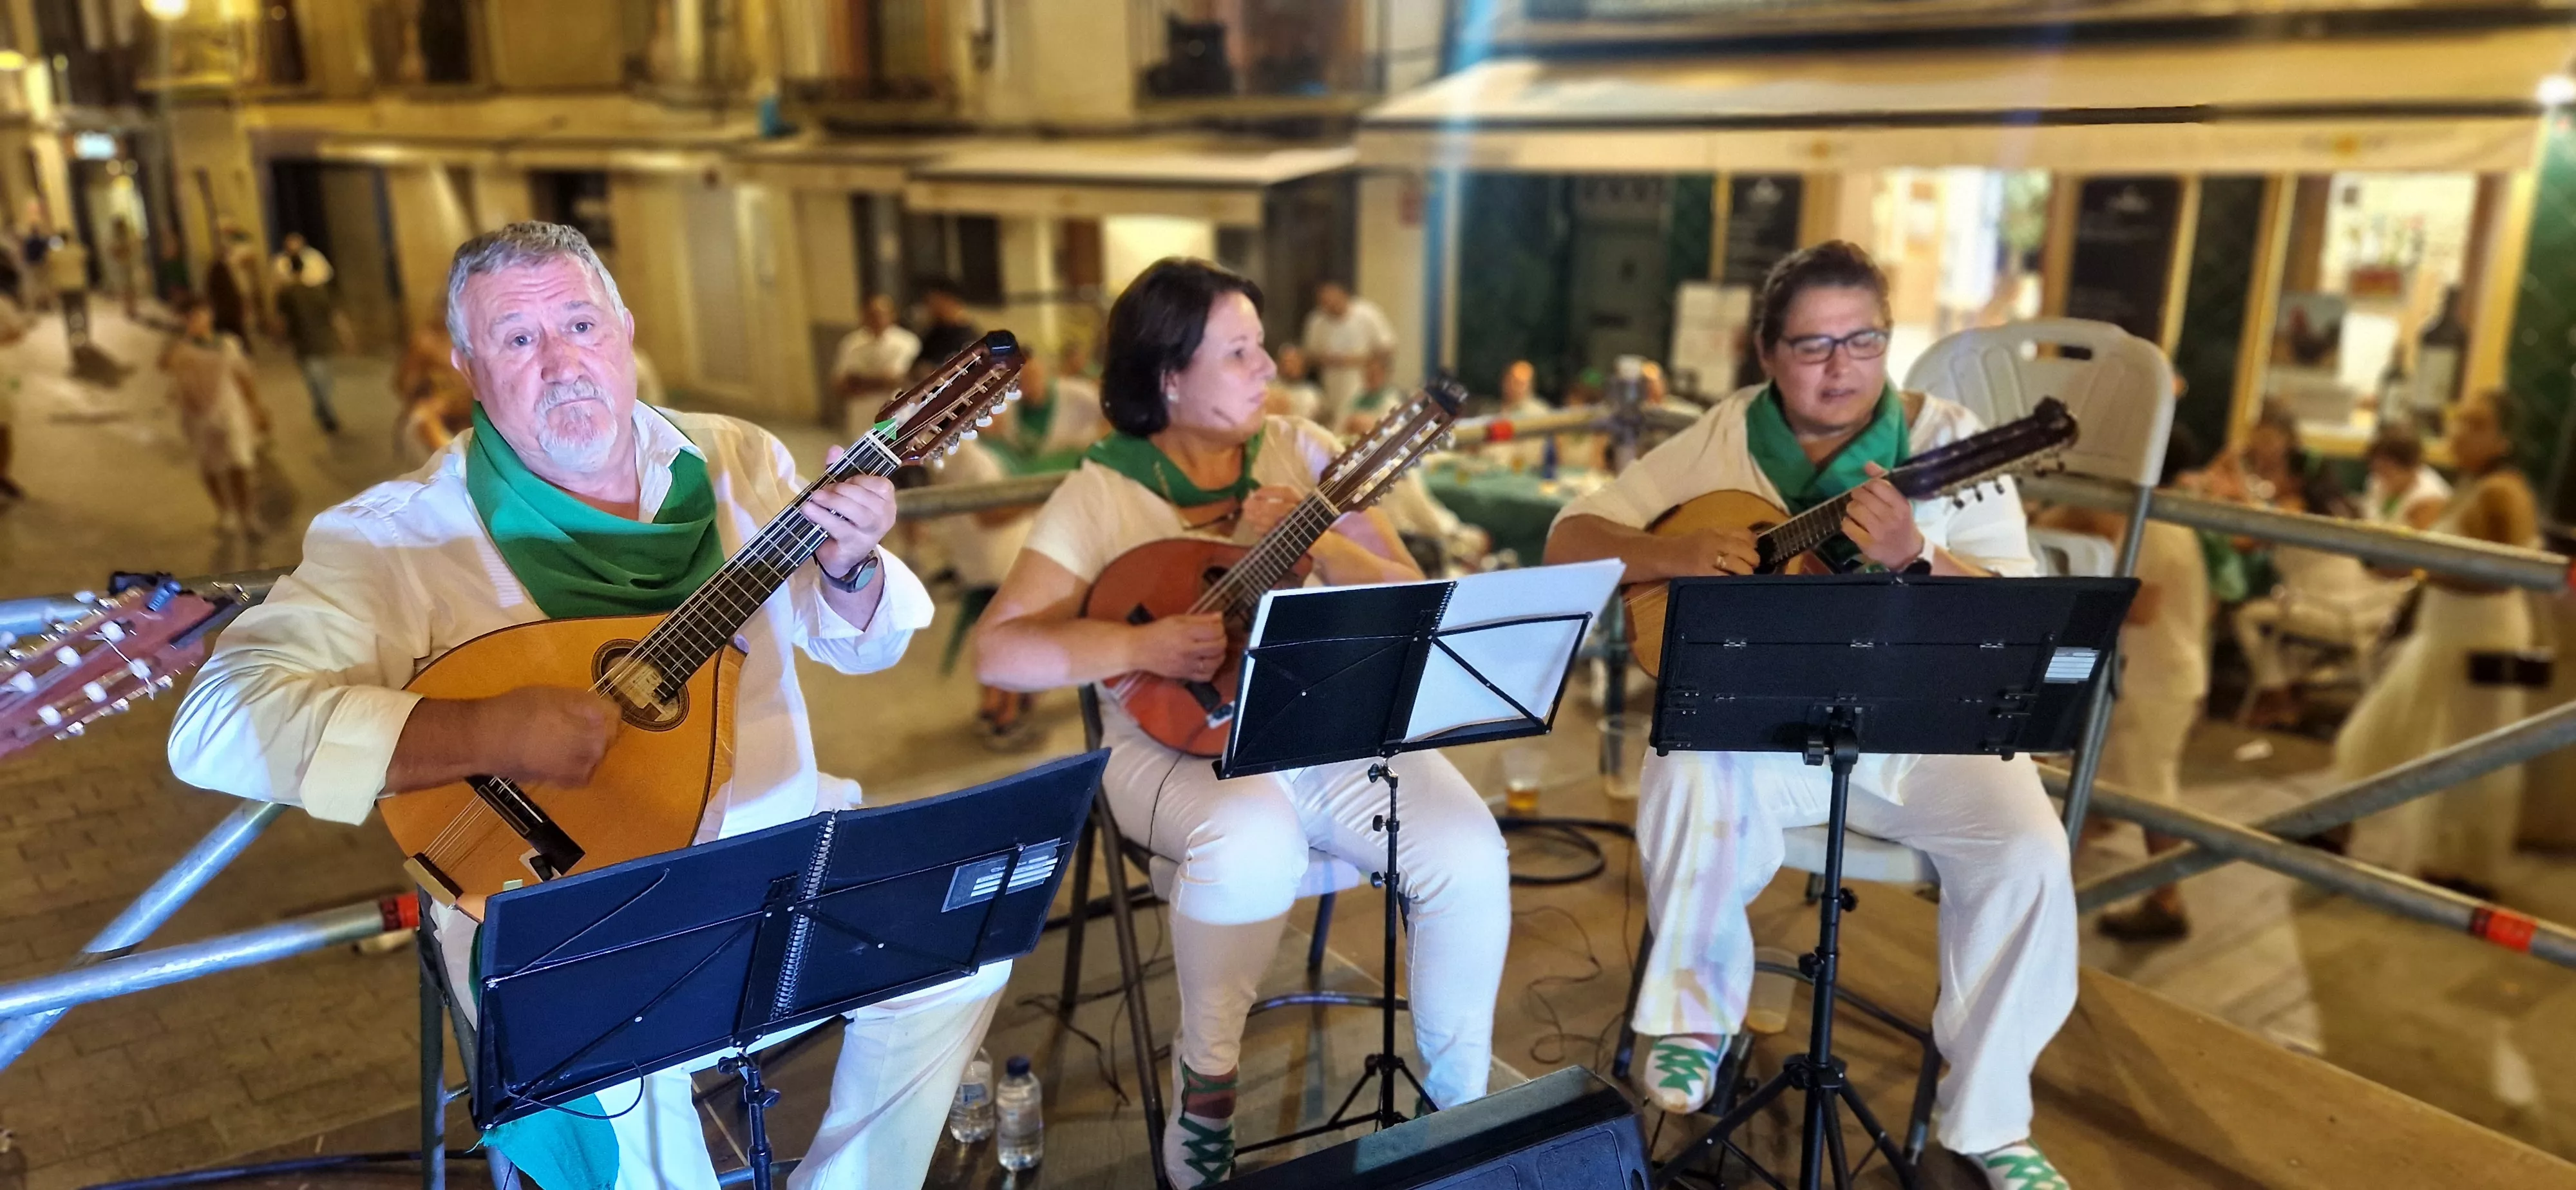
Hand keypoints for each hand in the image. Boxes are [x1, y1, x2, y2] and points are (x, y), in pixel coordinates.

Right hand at [479, 686, 617, 787]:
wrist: (488, 739)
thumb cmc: (519, 710)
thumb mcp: (555, 694)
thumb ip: (584, 702)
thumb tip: (601, 708)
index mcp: (596, 720)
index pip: (613, 714)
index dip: (598, 710)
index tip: (585, 709)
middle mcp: (596, 746)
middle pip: (606, 735)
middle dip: (592, 729)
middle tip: (567, 723)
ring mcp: (584, 767)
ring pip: (595, 754)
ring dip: (583, 747)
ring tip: (557, 739)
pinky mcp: (568, 782)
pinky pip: (582, 771)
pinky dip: (573, 765)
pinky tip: (555, 756)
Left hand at [802, 446, 898, 577]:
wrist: (842, 557)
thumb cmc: (846, 520)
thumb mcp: (844, 494)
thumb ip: (840, 471)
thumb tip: (835, 449)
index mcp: (887, 501)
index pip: (881, 484)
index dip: (858, 480)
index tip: (841, 481)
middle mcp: (885, 517)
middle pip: (867, 498)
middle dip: (842, 489)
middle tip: (822, 490)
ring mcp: (872, 533)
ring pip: (857, 513)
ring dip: (834, 501)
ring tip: (814, 497)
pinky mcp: (855, 545)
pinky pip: (841, 528)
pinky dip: (823, 516)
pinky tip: (809, 510)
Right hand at [1130, 612, 1228, 681]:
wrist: (1139, 650)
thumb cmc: (1157, 631)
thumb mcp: (1177, 619)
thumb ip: (1200, 618)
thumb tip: (1220, 617)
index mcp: (1186, 632)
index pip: (1215, 631)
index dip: (1221, 627)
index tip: (1217, 626)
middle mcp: (1188, 649)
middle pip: (1218, 646)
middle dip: (1222, 640)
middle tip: (1217, 637)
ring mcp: (1187, 664)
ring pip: (1215, 663)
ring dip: (1220, 655)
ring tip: (1215, 650)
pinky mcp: (1184, 675)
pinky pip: (1206, 676)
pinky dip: (1212, 670)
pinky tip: (1208, 662)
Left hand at [1240, 485, 1305, 537]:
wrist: (1315, 540)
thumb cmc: (1300, 519)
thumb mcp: (1294, 505)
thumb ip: (1278, 500)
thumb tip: (1254, 497)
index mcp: (1303, 501)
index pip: (1286, 492)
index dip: (1269, 491)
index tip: (1255, 492)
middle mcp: (1303, 513)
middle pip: (1280, 508)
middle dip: (1260, 506)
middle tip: (1246, 504)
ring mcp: (1298, 528)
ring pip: (1276, 522)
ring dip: (1258, 519)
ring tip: (1247, 515)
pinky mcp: (1293, 541)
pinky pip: (1274, 535)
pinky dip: (1263, 530)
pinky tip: (1255, 527)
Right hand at [1659, 525, 1759, 576]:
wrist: (1663, 555)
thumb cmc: (1686, 546)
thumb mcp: (1706, 534)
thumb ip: (1727, 536)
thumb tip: (1754, 542)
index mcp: (1716, 531)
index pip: (1744, 534)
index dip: (1753, 544)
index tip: (1754, 550)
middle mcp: (1714, 542)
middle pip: (1745, 550)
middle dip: (1753, 560)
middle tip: (1752, 566)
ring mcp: (1708, 559)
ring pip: (1739, 566)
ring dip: (1747, 573)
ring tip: (1744, 577)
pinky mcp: (1703, 574)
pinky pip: (1726, 579)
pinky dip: (1733, 582)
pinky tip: (1734, 584)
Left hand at [1841, 462, 1925, 569]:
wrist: (1907, 553)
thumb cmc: (1902, 523)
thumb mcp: (1899, 502)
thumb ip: (1884, 483)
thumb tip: (1867, 464)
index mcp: (1901, 505)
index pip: (1877, 484)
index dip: (1867, 484)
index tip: (1867, 488)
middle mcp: (1891, 518)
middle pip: (1862, 496)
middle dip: (1857, 495)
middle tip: (1860, 500)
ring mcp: (1879, 532)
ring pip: (1853, 509)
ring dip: (1852, 508)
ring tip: (1858, 513)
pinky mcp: (1867, 544)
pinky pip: (1847, 526)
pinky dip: (1847, 523)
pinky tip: (1854, 524)